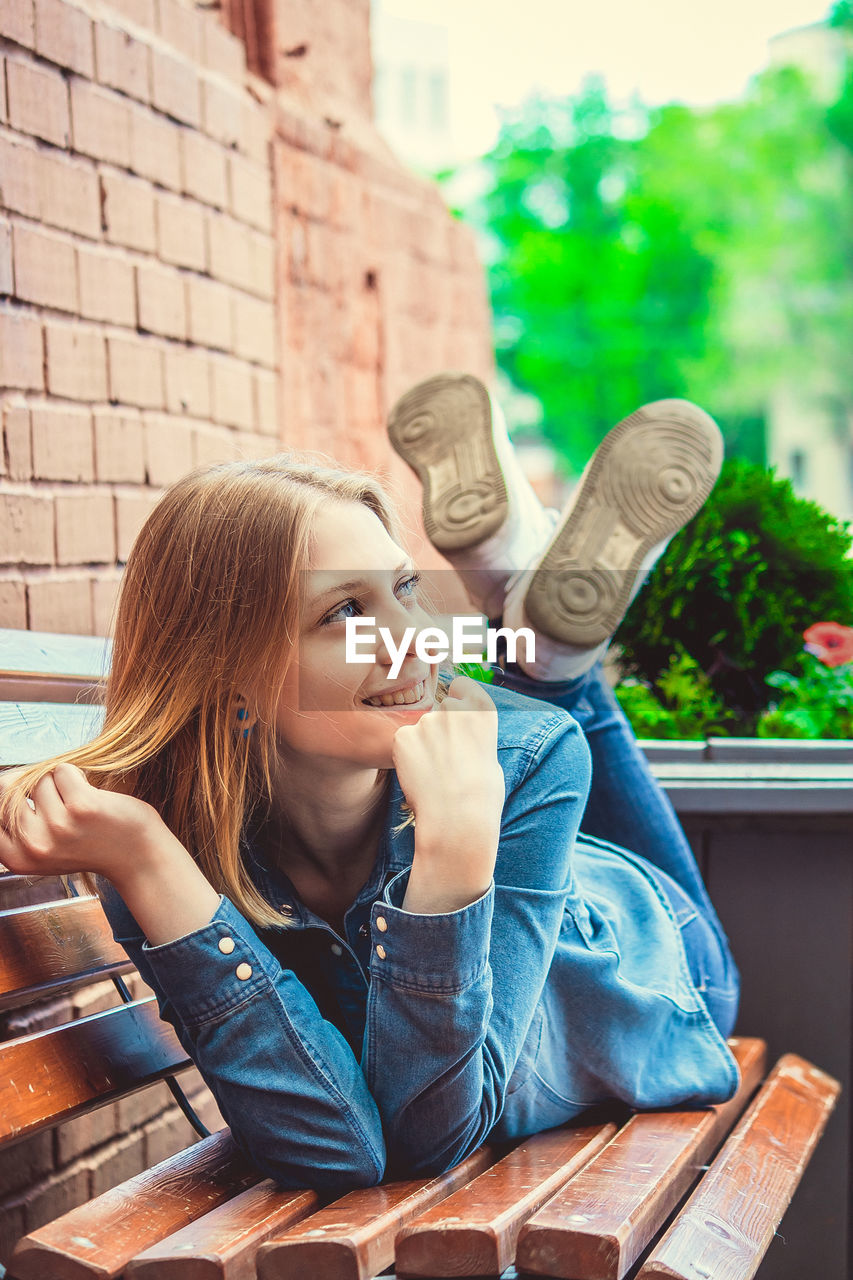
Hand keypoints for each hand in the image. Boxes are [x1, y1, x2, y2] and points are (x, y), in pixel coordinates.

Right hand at [0, 763, 167, 881]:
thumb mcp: (44, 849)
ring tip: (78, 802)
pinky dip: (75, 774)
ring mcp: (58, 826)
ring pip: (39, 778)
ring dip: (58, 782)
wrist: (137, 856)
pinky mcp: (81, 807)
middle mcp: (34, 845)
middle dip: (32, 784)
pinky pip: (62, 770)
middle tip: (57, 796)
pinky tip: (90, 793)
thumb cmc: (89, 845)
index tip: (30, 801)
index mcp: (18, 859)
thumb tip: (5, 781)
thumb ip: (19, 825)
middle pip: (8, 788)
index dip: (8, 797)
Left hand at [391, 676, 504, 912]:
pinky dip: (408, 755)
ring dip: (423, 743)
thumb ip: (473, 734)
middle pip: (440, 707)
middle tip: (447, 758)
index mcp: (482, 709)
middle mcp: (454, 708)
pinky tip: (420, 775)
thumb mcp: (490, 756)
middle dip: (440, 726)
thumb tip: (461, 733)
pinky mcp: (403, 736)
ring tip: (435, 773)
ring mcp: (426, 720)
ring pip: (420, 727)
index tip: (459, 723)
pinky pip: (404, 741)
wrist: (458, 819)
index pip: (462, 686)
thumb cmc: (481, 796)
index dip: (460, 703)